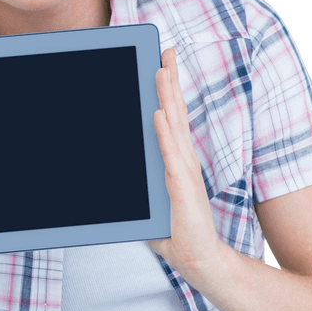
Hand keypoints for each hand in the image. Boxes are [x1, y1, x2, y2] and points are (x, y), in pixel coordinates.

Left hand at [147, 48, 220, 282]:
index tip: (163, 66)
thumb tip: (111, 190)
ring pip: (173, 126)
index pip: (172, 120)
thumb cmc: (177, 234)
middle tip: (167, 52)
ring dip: (167, 97)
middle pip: (175, 113)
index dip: (169, 92)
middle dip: (171, 81)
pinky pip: (170, 155)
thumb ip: (137, 193)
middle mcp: (183, 160)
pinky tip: (157, 113)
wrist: (200, 259)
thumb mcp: (149, 207)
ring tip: (162, 70)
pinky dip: (164, 133)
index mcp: (177, 161)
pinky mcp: (181, 187)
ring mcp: (184, 171)